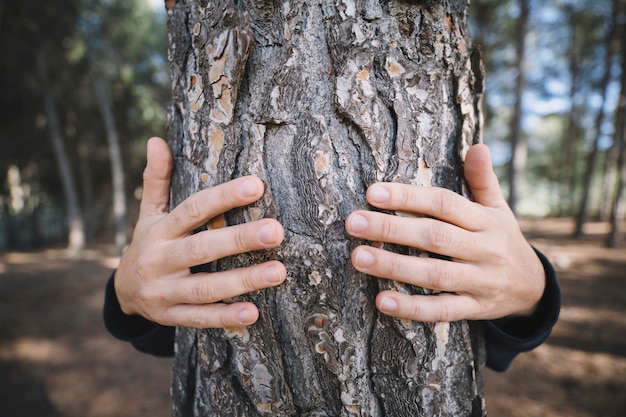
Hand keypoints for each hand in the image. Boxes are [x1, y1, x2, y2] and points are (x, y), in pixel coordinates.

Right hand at [115, 137, 285, 327]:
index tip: (256, 185)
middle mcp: (159, 260)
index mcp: (159, 230)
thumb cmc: (149, 244)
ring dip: (242, 281)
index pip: (193, 209)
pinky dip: (224, 318)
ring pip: (204, 287)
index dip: (223, 197)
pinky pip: (199, 318)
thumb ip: (156, 180)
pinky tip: (253, 313)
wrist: (122, 293)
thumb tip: (156, 140)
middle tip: (276, 231)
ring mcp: (163, 292)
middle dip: (240, 240)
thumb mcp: (149, 214)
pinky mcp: (170, 316)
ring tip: (278, 272)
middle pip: (202, 248)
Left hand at [345, 144, 544, 321]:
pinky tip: (382, 301)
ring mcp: (479, 281)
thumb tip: (478, 146)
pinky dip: (412, 308)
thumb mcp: (499, 210)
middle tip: (353, 222)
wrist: (534, 289)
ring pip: (434, 274)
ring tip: (358, 257)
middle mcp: (483, 250)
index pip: (444, 203)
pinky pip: (442, 310)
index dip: (409, 197)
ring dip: (394, 267)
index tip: (373, 192)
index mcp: (484, 221)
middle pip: (434, 236)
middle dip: (391, 229)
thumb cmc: (503, 241)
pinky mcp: (474, 309)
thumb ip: (484, 181)